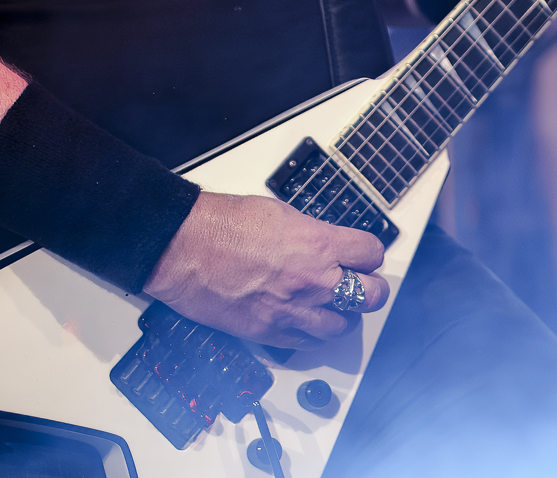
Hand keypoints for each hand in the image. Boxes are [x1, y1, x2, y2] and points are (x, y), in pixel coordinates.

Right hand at [141, 191, 388, 347]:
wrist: (185, 248)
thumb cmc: (223, 224)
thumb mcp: (280, 213)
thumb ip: (310, 233)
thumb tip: (324, 243)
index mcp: (319, 244)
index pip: (371, 254)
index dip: (369, 255)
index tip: (364, 256)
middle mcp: (313, 280)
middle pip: (371, 296)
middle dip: (370, 290)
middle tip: (362, 286)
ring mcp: (293, 311)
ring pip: (342, 326)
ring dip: (342, 315)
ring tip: (333, 306)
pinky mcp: (269, 333)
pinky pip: (306, 343)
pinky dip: (310, 334)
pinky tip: (304, 322)